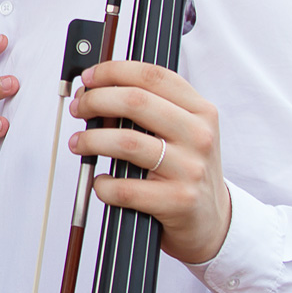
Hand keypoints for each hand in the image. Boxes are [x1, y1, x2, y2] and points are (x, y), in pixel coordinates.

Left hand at [70, 60, 231, 264]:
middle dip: (96, 101)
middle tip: (79, 109)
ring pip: (126, 142)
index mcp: (200, 111)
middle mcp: (199, 135)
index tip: (90, 77)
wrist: (213, 221)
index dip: (114, 71)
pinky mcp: (177, 201)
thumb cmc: (186, 171)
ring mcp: (190, 169)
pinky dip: (102, 185)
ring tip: (78, 143)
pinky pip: (124, 188)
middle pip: (136, 101)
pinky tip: (101, 183)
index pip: (153, 76)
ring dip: (90, 140)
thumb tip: (94, 92)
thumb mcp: (182, 132)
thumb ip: (150, 109)